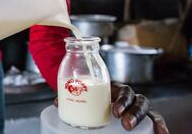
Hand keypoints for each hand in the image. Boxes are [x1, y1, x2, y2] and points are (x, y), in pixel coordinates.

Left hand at [53, 82, 168, 132]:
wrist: (98, 94)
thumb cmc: (94, 94)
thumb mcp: (86, 94)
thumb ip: (72, 95)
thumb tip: (57, 102)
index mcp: (115, 89)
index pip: (124, 91)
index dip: (122, 100)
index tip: (115, 112)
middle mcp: (128, 96)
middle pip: (137, 99)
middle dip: (132, 111)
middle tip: (123, 122)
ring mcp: (135, 105)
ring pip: (146, 108)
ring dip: (141, 117)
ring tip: (131, 127)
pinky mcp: (141, 116)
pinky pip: (154, 118)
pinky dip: (159, 125)